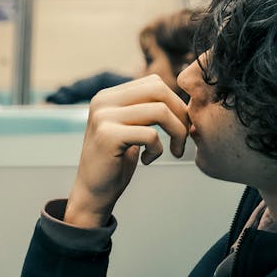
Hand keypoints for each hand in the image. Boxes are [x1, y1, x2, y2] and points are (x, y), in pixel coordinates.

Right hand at [64, 75, 189, 227]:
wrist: (92, 193)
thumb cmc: (117, 162)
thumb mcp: (130, 127)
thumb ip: (146, 109)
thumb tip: (183, 99)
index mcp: (109, 95)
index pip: (154, 83)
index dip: (176, 102)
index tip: (181, 125)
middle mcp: (103, 101)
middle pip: (159, 90)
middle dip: (180, 114)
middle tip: (184, 137)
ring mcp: (104, 117)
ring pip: (160, 111)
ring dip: (177, 133)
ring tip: (174, 150)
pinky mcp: (108, 136)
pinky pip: (151, 135)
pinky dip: (158, 149)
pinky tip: (147, 160)